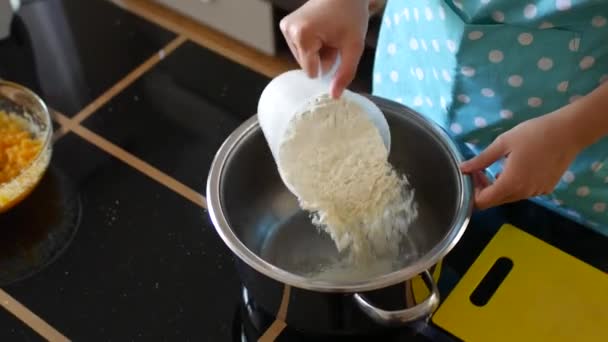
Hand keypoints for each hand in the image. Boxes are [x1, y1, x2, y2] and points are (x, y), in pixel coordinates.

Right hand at [279, 0, 368, 97]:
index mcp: (302, 35)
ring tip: (328, 34)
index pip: (312, 71)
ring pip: (303, 59)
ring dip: (318, 52)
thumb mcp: (354, 47)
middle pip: (306, 65)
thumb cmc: (351, 16)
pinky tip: (321, 32)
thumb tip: (334, 97)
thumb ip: (345, 73)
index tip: (337, 46)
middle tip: (334, 39)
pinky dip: (312, 46)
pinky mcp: (285, 26)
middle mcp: (289, 31)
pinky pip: (300, 50)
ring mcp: (285, 27)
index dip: (328, 63)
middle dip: (322, 58)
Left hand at [460, 108, 584, 209]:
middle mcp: (523, 193)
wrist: (569, 132)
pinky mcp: (546, 188)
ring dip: (499, 187)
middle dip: (483, 189)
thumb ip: (481, 160)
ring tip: (498, 166)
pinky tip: (516, 167)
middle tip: (480, 170)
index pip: (483, 202)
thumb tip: (462, 169)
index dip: (472, 193)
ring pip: (509, 197)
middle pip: (495, 201)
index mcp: (510, 183)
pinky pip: (524, 192)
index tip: (471, 176)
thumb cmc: (533, 134)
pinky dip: (514, 185)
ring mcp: (536, 192)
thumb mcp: (503, 143)